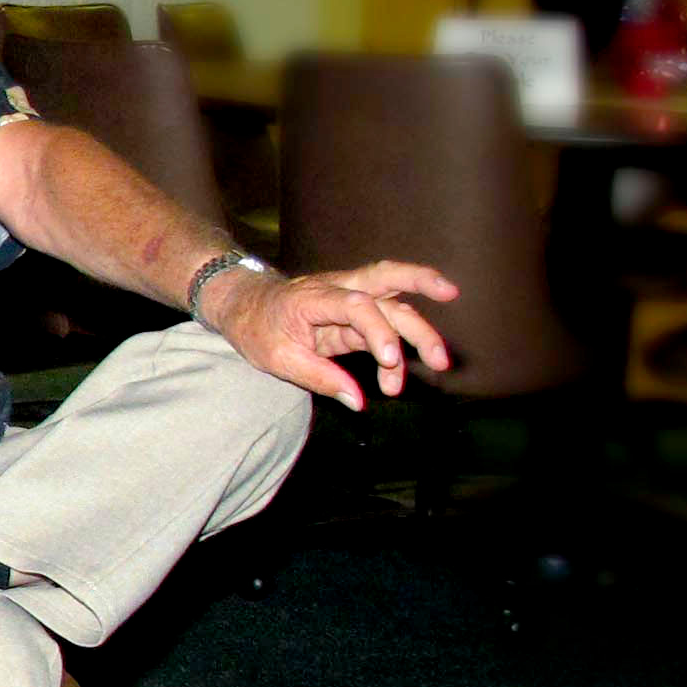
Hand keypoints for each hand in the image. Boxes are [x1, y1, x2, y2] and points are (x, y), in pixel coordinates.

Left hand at [210, 261, 459, 412]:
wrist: (245, 304)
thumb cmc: (258, 327)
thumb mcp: (277, 357)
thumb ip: (319, 377)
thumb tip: (357, 401)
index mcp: (314, 296)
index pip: (357, 305)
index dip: (378, 330)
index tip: (388, 361)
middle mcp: (340, 287)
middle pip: (389, 286)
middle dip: (418, 321)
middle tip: (439, 356)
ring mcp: (351, 295)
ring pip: (397, 296)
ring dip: (421, 327)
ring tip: (441, 360)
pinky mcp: (356, 311)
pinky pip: (384, 322)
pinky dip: (396, 346)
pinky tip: (397, 372)